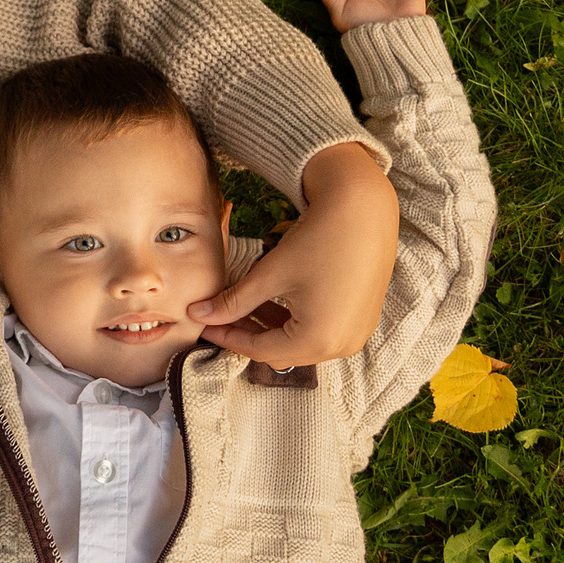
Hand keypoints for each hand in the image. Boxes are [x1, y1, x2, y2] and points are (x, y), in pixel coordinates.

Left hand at [188, 142, 397, 366]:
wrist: (365, 209)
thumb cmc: (318, 239)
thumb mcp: (269, 274)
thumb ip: (233, 301)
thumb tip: (198, 315)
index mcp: (318, 339)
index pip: (259, 350)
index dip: (227, 337)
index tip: (203, 325)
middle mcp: (341, 346)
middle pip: (281, 353)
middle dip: (248, 335)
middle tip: (220, 316)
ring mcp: (356, 335)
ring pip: (300, 345)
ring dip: (271, 329)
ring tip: (244, 306)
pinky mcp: (362, 320)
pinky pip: (321, 333)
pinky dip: (294, 323)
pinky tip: (273, 303)